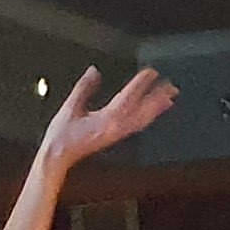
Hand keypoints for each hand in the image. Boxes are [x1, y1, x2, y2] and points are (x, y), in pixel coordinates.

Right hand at [40, 67, 177, 171]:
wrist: (57, 158)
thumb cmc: (61, 137)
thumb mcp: (70, 107)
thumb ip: (84, 88)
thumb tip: (94, 71)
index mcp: (105, 119)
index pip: (128, 97)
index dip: (141, 83)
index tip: (152, 72)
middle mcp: (114, 128)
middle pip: (142, 111)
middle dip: (157, 98)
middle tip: (172, 87)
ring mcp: (116, 134)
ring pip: (142, 120)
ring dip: (156, 110)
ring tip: (169, 99)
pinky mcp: (114, 138)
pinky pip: (135, 127)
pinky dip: (146, 119)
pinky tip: (151, 115)